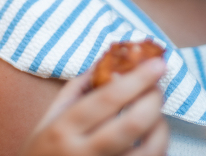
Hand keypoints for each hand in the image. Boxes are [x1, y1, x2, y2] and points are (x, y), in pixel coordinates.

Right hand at [19, 58, 168, 155]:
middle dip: (153, 99)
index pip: (106, 99)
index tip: (157, 63)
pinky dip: (158, 145)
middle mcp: (84, 153)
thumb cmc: (45, 148)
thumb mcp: (51, 116)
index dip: (136, 79)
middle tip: (158, 86)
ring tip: (156, 113)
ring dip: (160, 125)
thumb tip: (109, 60)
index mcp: (64, 128)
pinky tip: (152, 135)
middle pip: (132, 124)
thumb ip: (79, 87)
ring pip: (148, 150)